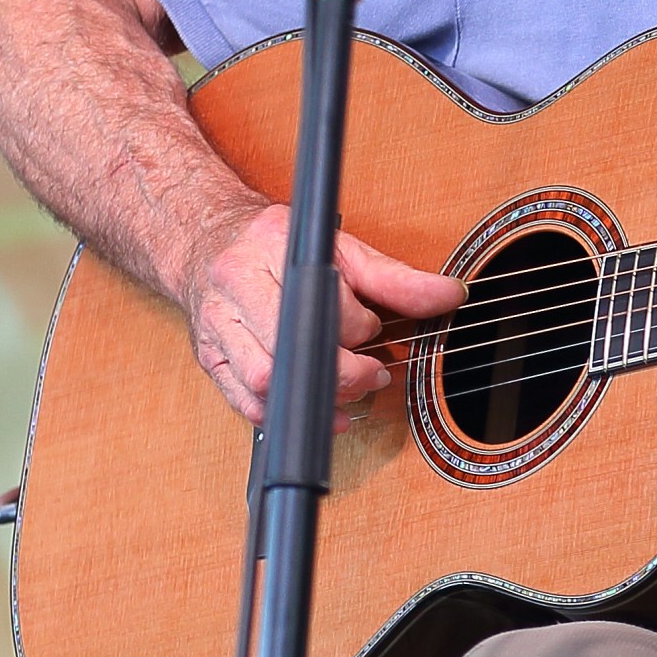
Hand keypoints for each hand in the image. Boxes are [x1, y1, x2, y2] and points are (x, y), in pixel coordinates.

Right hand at [181, 202, 467, 427]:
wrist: (207, 240)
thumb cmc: (276, 243)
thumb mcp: (340, 247)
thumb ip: (396, 277)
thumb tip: (450, 295)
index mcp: (265, 251)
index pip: (316, 302)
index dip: (353, 323)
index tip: (372, 327)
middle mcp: (233, 290)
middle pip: (285, 351)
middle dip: (341, 372)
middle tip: (374, 373)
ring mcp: (216, 329)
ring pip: (262, 382)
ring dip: (316, 398)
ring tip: (351, 388)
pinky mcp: (210, 361)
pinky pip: (245, 404)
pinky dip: (290, 417)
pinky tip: (321, 412)